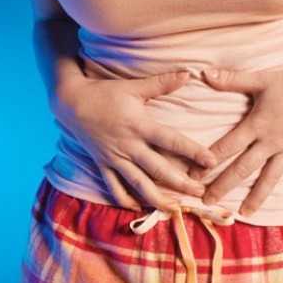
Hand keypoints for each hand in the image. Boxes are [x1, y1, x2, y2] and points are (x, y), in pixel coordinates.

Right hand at [51, 69, 218, 211]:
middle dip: (181, 183)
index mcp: (139, 126)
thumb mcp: (134, 87)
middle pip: (158, 169)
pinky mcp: (102, 165)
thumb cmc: (105, 92)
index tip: (212, 161)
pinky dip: (126, 200)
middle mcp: (128, 146)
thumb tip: (188, 73)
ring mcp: (114, 158)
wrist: (70, 102)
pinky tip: (140, 209)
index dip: (193, 151)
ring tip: (175, 210)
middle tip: (200, 191)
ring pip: (138, 184)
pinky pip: (114, 188)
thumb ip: (162, 83)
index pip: (172, 141)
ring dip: (157, 198)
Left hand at [187, 65, 282, 215]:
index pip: (227, 147)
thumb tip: (203, 73)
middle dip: (224, 186)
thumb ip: (231, 80)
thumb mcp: (260, 79)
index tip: (193, 177)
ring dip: (257, 197)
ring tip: (245, 213)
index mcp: (256, 126)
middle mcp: (270, 142)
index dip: (208, 162)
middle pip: (243, 169)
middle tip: (208, 202)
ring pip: (269, 178)